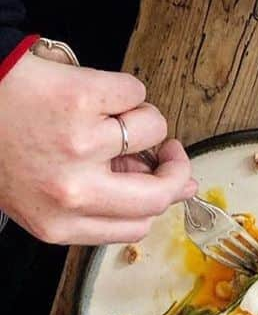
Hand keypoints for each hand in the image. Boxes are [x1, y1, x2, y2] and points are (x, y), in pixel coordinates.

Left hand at [0, 54, 195, 243]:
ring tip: (104, 111)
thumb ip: (106, 196)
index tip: (160, 175)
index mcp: (58, 223)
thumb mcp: (45, 192)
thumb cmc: (4, 146)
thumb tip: (183, 185)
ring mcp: (80, 144)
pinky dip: (122, 88)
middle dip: (174, 165)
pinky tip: (92, 92)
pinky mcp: (85, 99)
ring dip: (139, 116)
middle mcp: (71, 191)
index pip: (138, 225)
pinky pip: (135, 91)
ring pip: (152, 129)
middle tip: (167, 149)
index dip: (159, 196)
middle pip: (158, 192)